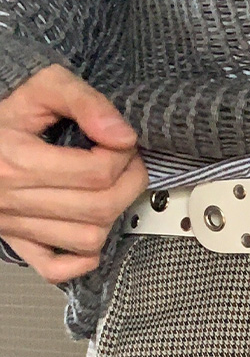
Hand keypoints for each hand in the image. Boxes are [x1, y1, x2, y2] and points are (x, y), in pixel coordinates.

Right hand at [0, 64, 148, 283]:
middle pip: (99, 207)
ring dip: (113, 216)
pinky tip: (90, 230)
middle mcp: (12, 198)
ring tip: (111, 188)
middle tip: (128, 163)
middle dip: (130, 183)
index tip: (122, 141)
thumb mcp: (41, 87)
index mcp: (17, 160)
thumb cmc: (4, 114)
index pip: (96, 172)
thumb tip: (122, 135)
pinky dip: (82, 258)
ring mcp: (13, 224)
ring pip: (87, 239)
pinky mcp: (15, 240)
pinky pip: (55, 269)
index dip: (124, 155)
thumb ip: (84, 102)